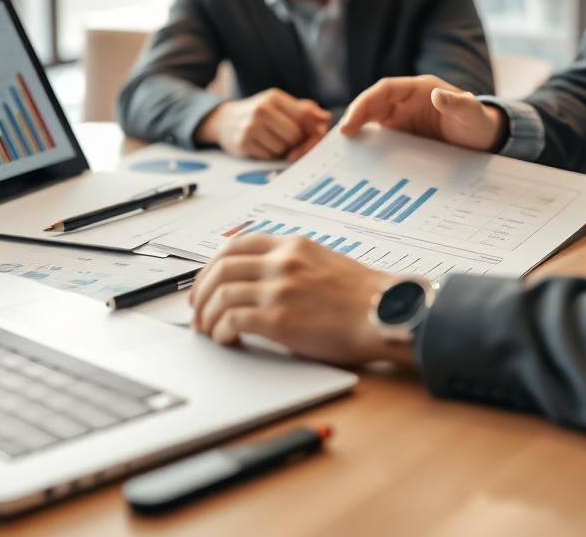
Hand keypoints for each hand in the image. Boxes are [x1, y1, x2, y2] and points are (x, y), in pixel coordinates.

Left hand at [190, 235, 413, 366]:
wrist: (387, 313)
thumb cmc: (363, 296)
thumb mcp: (324, 261)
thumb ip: (292, 264)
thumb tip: (262, 279)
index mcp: (292, 246)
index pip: (235, 245)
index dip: (212, 265)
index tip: (206, 282)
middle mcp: (281, 262)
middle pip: (221, 269)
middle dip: (201, 292)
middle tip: (198, 312)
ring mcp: (279, 289)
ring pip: (221, 296)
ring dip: (208, 316)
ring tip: (209, 331)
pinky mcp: (279, 319)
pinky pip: (233, 322)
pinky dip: (222, 331)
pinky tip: (227, 340)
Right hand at [195, 89, 330, 159]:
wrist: (225, 121)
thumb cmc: (261, 114)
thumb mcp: (280, 105)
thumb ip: (305, 111)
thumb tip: (325, 118)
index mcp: (274, 97)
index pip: (304, 115)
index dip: (313, 129)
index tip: (315, 135)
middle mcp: (261, 109)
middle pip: (295, 135)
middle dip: (297, 142)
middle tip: (291, 141)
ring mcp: (250, 127)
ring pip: (283, 148)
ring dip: (283, 150)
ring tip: (274, 141)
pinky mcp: (243, 143)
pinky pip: (269, 157)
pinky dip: (271, 155)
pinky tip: (264, 146)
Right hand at [340, 75, 506, 151]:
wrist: (483, 140)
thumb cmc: (479, 123)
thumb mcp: (471, 113)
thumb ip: (457, 103)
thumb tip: (437, 95)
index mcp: (419, 89)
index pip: (385, 89)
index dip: (366, 101)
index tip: (353, 119)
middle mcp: (406, 100)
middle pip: (373, 103)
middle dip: (356, 115)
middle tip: (342, 135)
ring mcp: (403, 117)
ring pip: (372, 118)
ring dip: (358, 129)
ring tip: (343, 147)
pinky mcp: (403, 134)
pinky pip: (380, 135)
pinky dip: (368, 142)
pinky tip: (358, 156)